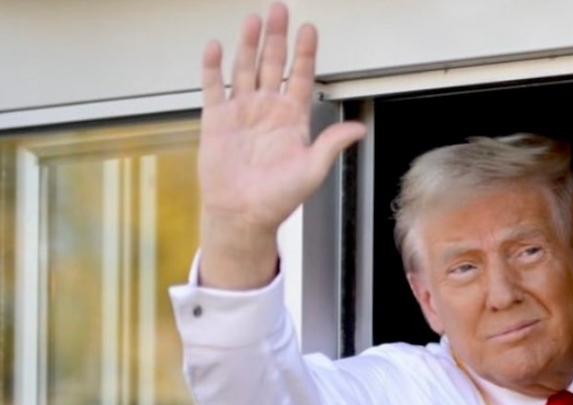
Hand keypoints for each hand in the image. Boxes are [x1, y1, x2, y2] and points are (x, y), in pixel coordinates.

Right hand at [197, 2, 365, 287]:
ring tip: (253, 20)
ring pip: (245, 68)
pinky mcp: (216, 120)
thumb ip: (332, 144)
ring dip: (249, 44)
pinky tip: (216, 47)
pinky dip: (214, 67)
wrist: (242, 215)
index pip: (300, 76)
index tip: (309, 30)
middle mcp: (266, 109)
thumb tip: (358, 129)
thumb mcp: (312, 171)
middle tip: (279, 10)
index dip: (305, 53)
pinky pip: (214, 87)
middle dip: (277, 36)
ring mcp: (241, 111)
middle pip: (273, 63)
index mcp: (291, 118)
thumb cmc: (278, 199)